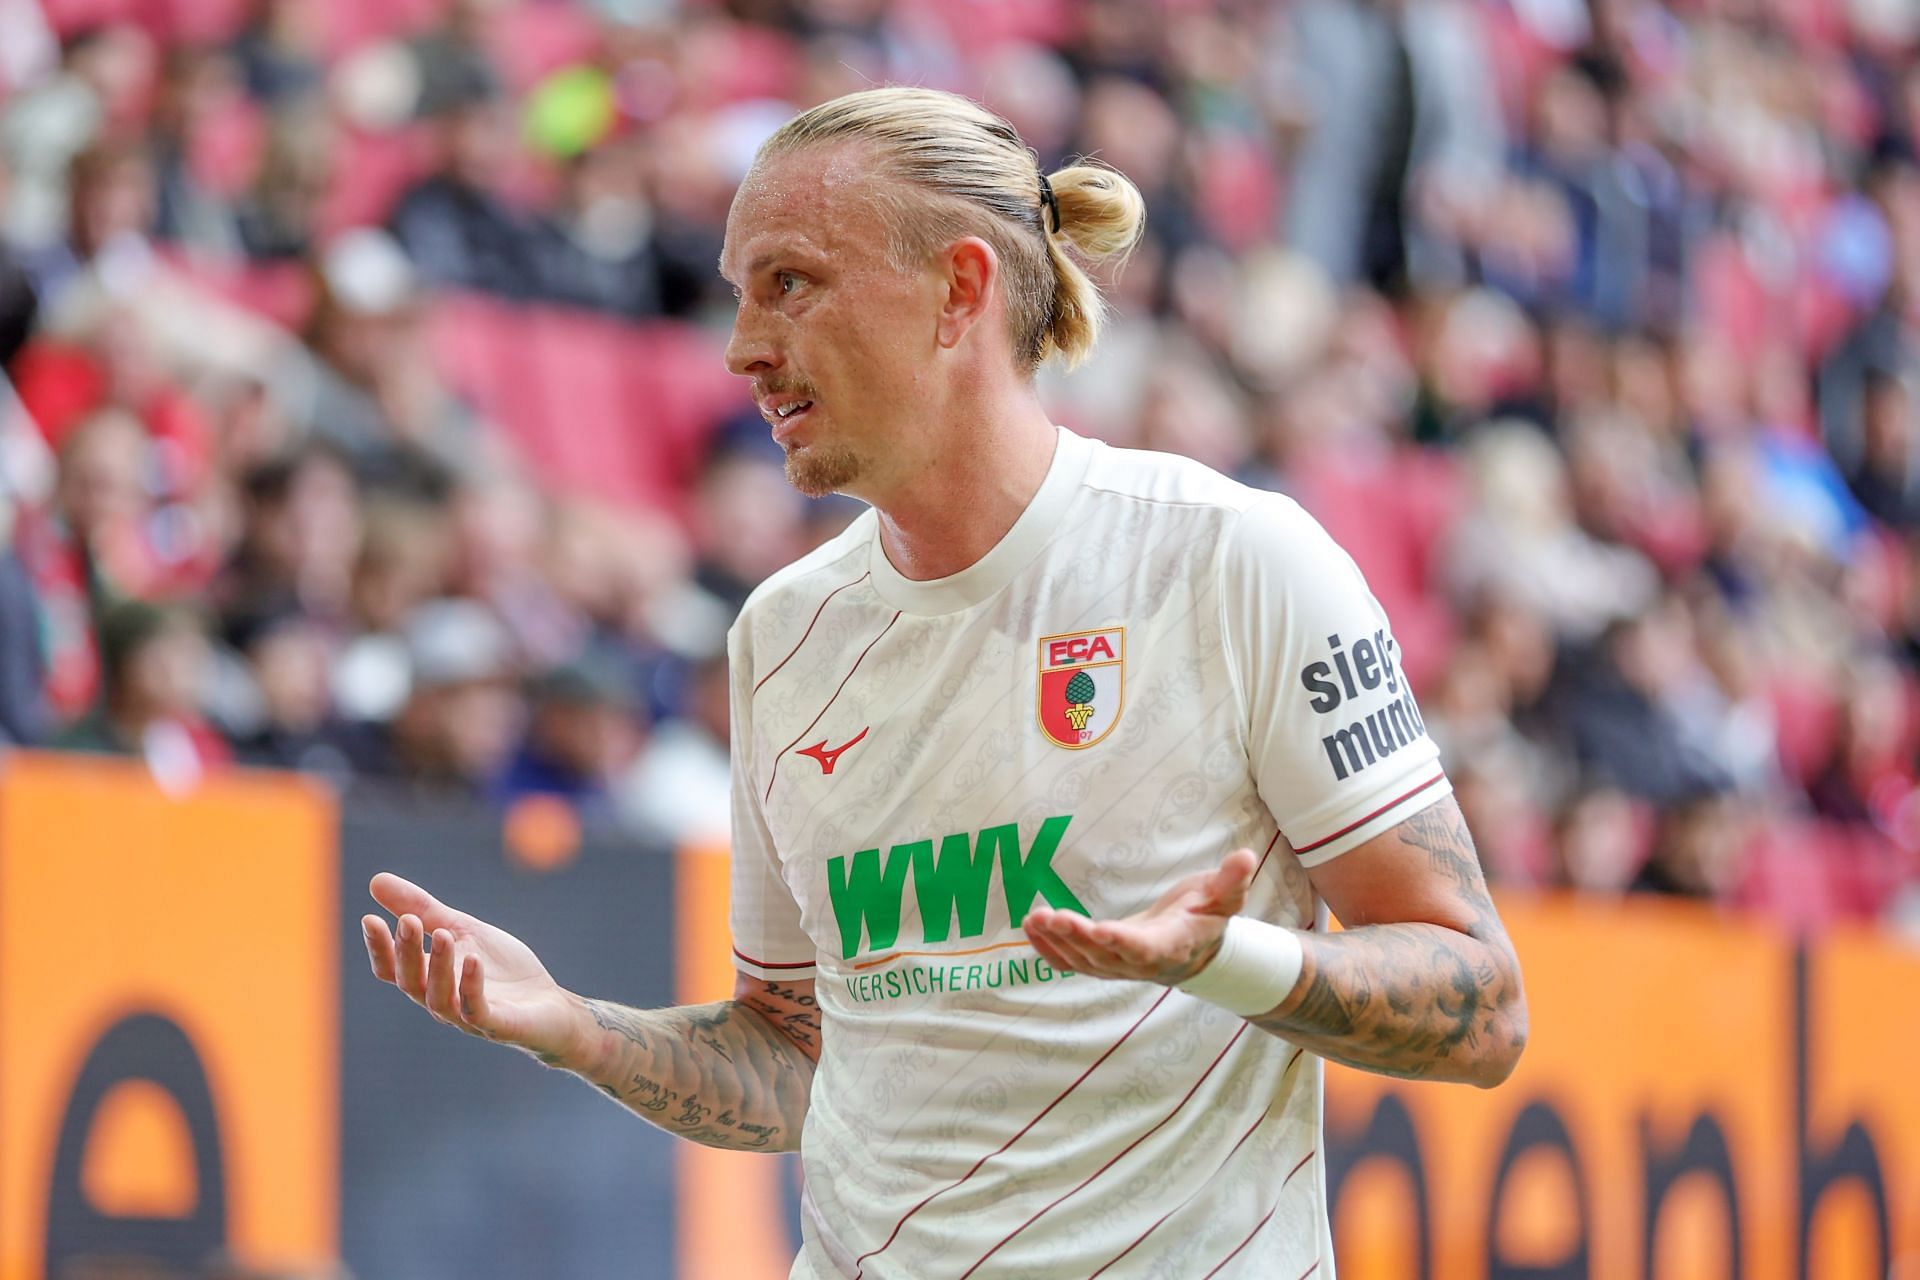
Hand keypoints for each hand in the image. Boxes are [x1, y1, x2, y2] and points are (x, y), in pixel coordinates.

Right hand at [363, 873, 582, 1061]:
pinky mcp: (497, 1025)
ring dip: (439, 966)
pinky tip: (473, 959)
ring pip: (439, 998)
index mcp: (429, 979)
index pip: (393, 970)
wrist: (550, 1004)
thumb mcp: (462, 930)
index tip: (369, 918)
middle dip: (407, 952)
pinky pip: (477, 1010)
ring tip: (443, 934)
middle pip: (411, 982)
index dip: (379, 948)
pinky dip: (472, 985)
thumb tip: (375, 880)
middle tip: (408, 920)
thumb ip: (424, 909)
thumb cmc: (501, 970)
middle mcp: (441, 1001)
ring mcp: (467, 1017)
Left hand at [1022, 848, 1257, 984]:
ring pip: (1083, 961)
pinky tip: (1032, 927)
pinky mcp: (1103, 964)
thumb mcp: (1224, 898)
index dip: (1123, 942)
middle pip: (1104, 956)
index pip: (1144, 948)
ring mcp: (1119, 968)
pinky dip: (1049, 950)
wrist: (1197, 951)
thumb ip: (1232, 880)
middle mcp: (1141, 963)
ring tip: (1035, 917)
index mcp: (1170, 946)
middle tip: (1051, 915)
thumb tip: (1246, 856)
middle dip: (1076, 936)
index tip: (1101, 930)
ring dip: (1056, 941)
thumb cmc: (1208, 917)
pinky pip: (1072, 962)